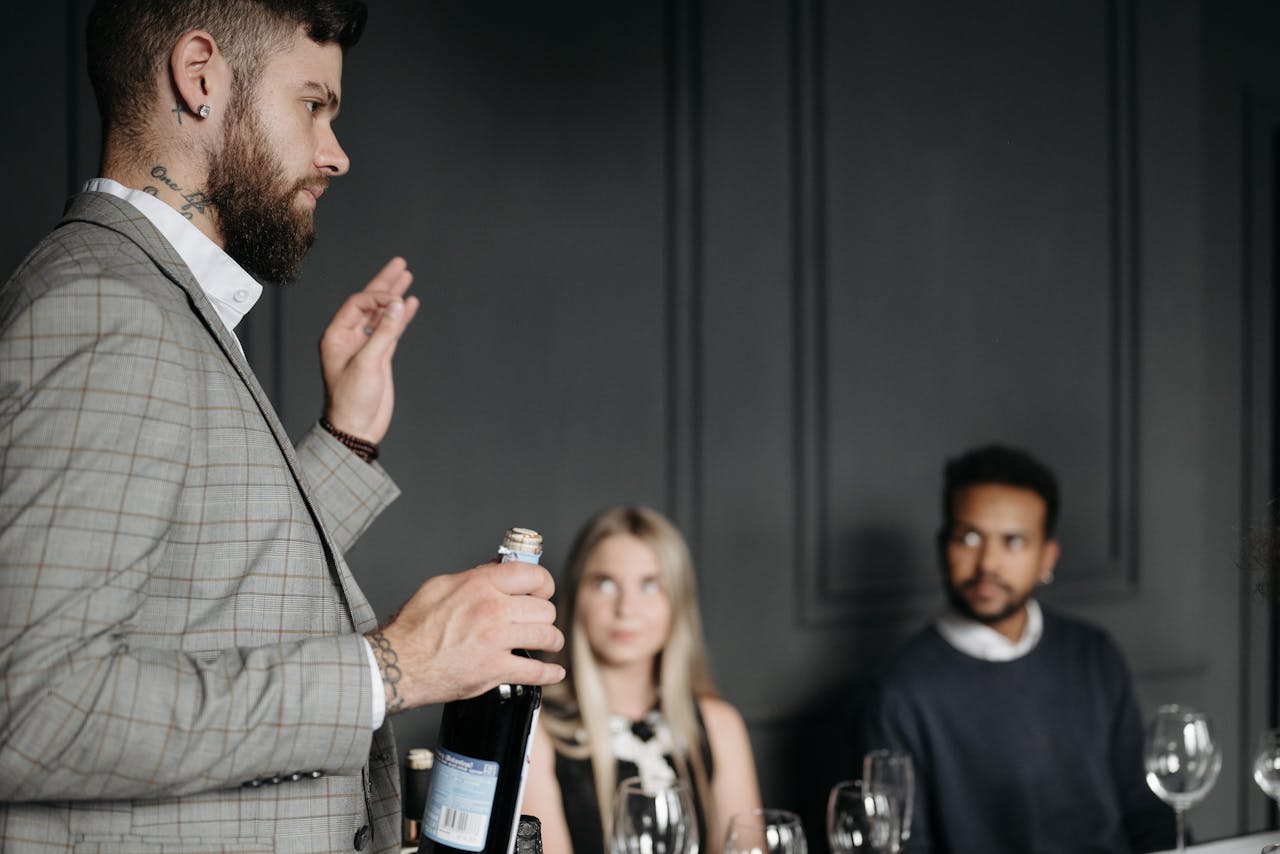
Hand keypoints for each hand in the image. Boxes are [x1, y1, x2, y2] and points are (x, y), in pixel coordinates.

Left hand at [320, 257, 420, 443]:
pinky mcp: (379, 357)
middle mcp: (349, 337)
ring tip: (407, 277)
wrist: (356, 428)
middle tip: (400, 264)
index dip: (377, 296)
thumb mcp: (368, 364)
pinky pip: (391, 330)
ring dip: (394, 297)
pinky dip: (401, 318)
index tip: (396, 297)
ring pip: (382, 315)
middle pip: (369, 303)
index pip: (358, 304)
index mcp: (336, 336)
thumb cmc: (351, 400)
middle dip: (384, 283)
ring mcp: (365, 346)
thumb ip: (385, 332)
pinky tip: (410, 305)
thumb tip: (399, 304)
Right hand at [366, 562, 565, 713]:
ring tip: (548, 643)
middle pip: (544, 608)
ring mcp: (496, 640)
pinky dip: (550, 674)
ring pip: (547, 636)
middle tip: (539, 621)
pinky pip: (536, 672)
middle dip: (545, 615)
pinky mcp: (494, 670)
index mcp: (481, 584)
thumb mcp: (439, 586)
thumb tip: (496, 568)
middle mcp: (493, 609)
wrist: (397, 664)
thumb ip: (473, 576)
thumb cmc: (412, 627)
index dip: (544, 584)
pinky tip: (554, 673)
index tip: (542, 592)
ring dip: (552, 641)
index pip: (534, 575)